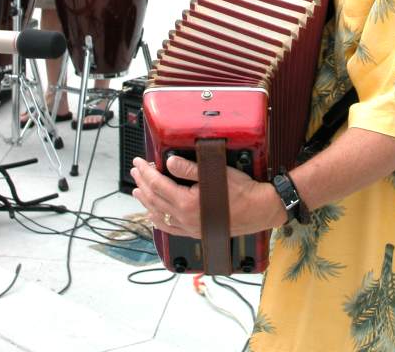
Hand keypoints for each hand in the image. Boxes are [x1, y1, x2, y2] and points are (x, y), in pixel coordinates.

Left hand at [130, 155, 283, 237]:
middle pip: (155, 199)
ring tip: (137, 190)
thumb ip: (188, 168)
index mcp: (187, 203)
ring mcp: (189, 227)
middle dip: (142, 183)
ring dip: (146, 201)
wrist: (259, 210)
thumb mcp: (214, 173)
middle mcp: (185, 218)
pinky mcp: (196, 231)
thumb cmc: (241, 190)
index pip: (158, 185)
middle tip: (135, 170)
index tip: (139, 162)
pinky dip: (158, 220)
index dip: (146, 172)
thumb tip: (168, 162)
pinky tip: (154, 216)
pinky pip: (170, 228)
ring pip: (159, 214)